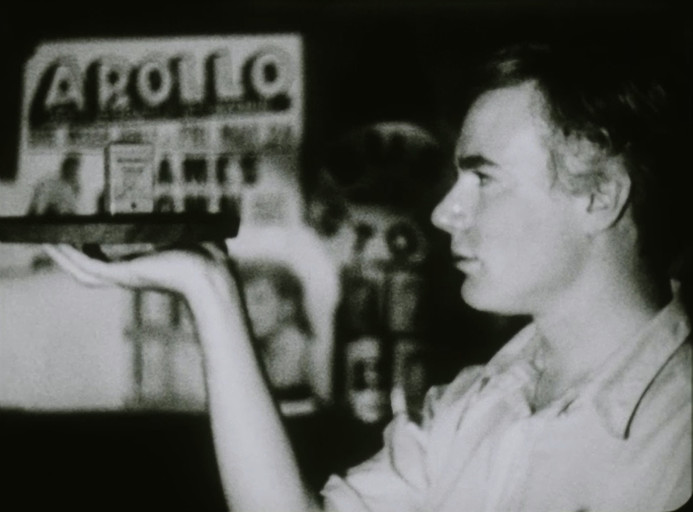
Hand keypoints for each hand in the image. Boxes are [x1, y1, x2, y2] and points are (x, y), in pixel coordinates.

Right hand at [43, 242, 231, 296]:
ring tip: (45, 239)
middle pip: (89, 271)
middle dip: (69, 256)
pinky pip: (88, 266)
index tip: (80, 237)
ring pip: (83, 272)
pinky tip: (56, 242)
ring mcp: (126, 276)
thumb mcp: (189, 239)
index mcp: (142, 268)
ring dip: (62, 257)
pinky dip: (69, 256)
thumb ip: (183, 230)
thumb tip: (191, 217)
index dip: (91, 252)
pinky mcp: (125, 274)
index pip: (109, 263)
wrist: (213, 275)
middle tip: (52, 238)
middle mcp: (130, 275)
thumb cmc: (208, 260)